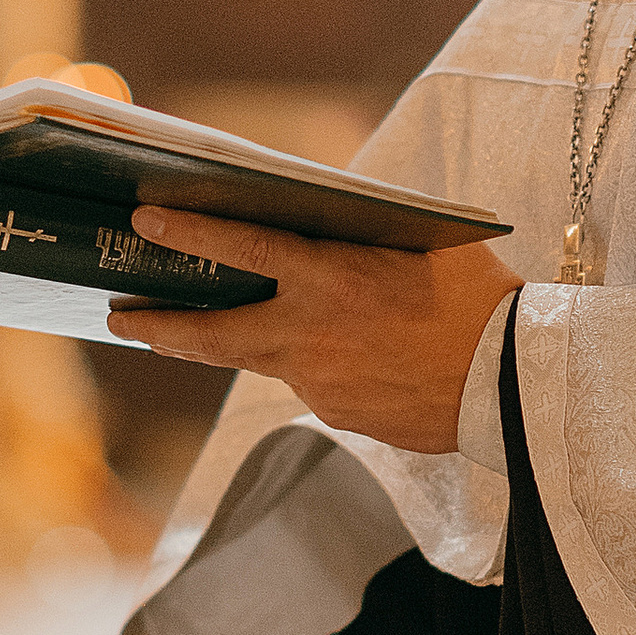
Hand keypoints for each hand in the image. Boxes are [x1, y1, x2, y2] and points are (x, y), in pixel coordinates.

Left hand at [104, 219, 519, 454]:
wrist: (515, 385)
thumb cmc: (479, 298)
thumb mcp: (420, 243)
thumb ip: (363, 234)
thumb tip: (323, 219)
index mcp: (332, 277)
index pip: (241, 249)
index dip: (188, 233)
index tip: (144, 222)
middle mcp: (311, 334)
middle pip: (211, 335)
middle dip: (159, 326)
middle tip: (120, 318)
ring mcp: (320, 382)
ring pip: (262, 360)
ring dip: (239, 344)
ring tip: (219, 332)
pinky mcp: (340, 415)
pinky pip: (314, 384)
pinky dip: (318, 366)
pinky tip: (349, 357)